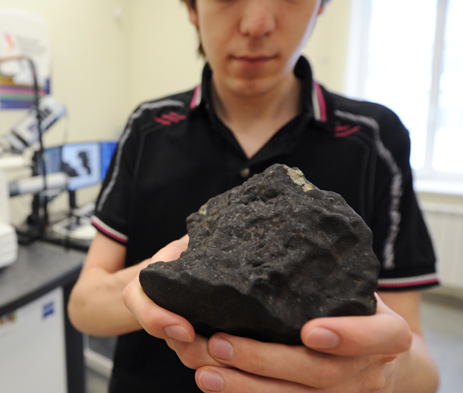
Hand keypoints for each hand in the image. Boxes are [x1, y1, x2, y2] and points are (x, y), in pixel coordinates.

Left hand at [124, 277, 412, 391]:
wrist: (381, 360)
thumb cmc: (357, 310)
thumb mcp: (358, 289)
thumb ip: (329, 271)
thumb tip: (276, 214)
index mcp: (386, 335)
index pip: (379, 337)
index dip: (347, 336)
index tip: (310, 330)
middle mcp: (368, 371)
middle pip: (319, 373)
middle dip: (265, 360)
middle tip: (218, 342)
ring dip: (244, 386)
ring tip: (204, 370)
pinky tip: (213, 384)